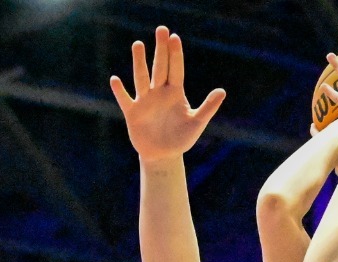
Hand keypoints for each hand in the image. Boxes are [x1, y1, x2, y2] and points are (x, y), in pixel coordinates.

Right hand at [109, 28, 225, 162]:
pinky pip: (125, 99)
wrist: (163, 156)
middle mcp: (159, 92)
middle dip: (160, 49)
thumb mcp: (196, 123)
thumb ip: (208, 107)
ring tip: (138, 44)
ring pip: (142, 77)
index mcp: (175, 92)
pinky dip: (120, 91)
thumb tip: (222, 91)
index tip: (174, 37)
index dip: (175, 54)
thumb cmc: (181, 139)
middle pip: (159, 67)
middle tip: (161, 29)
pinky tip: (115, 79)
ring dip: (139, 62)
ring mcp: (145, 101)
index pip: (176, 69)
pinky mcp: (133, 113)